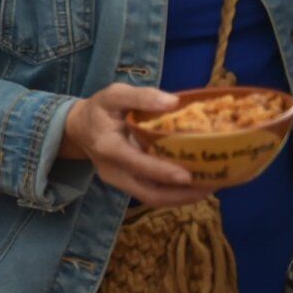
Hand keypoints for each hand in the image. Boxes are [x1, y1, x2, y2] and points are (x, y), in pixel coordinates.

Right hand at [58, 83, 208, 206]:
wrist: (79, 129)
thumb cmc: (100, 110)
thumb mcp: (114, 94)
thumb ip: (141, 96)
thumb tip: (174, 102)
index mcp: (107, 146)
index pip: (135, 164)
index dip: (161, 172)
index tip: (188, 176)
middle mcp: (113, 171)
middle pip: (148, 193)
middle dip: (181, 194)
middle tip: (213, 185)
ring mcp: (120, 182)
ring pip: (153, 198)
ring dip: (183, 197)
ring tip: (211, 186)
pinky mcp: (128, 185)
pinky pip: (153, 195)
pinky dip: (176, 193)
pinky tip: (197, 184)